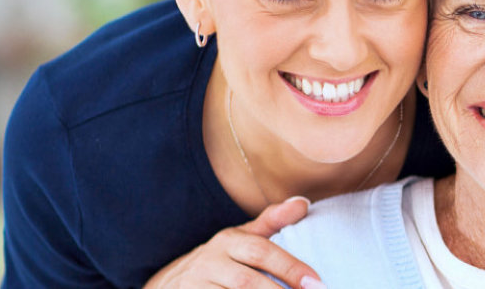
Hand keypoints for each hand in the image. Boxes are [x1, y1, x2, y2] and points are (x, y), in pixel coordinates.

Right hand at [144, 197, 325, 288]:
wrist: (168, 284)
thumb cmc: (218, 260)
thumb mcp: (240, 238)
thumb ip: (271, 222)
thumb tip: (304, 203)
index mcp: (227, 241)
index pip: (261, 251)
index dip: (289, 267)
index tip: (316, 282)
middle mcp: (210, 263)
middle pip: (247, 281)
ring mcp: (197, 286)